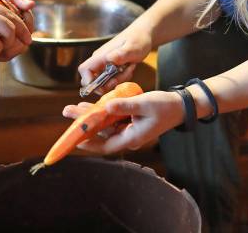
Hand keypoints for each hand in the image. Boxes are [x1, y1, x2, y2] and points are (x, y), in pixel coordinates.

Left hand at [62, 90, 184, 153]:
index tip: (75, 138)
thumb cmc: (165, 106)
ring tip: (73, 108)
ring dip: (90, 117)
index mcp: (132, 137)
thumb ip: (125, 106)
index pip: (106, 145)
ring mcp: (128, 129)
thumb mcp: (144, 103)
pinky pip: (111, 119)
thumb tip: (106, 107)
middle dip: (84, 125)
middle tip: (67, 112)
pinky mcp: (129, 121)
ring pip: (104, 126)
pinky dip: (101, 113)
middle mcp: (128, 136)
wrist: (180, 105)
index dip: (90, 143)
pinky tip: (91, 105)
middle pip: (101, 134)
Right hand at [77, 22, 152, 93]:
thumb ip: (121, 54)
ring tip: (129, 68)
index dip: (88, 81)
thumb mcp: (132, 48)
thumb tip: (109, 59)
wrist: (144, 33)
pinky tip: (130, 67)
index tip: (102, 86)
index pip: (84, 70)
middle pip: (93, 80)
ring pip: (105, 81)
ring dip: (118, 79)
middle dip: (107, 84)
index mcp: (101, 55)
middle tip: (120, 78)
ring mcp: (106, 64)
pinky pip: (113, 79)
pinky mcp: (112, 67)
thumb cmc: (138, 38)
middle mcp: (100, 60)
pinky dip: (122, 77)